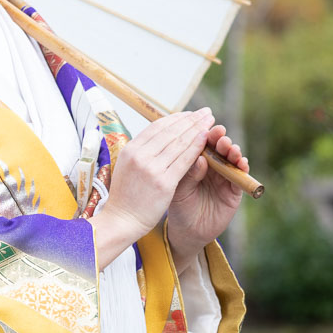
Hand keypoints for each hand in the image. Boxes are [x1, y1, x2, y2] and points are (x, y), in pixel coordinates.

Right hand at [91, 109, 214, 268]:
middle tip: (207, 112)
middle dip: (190, 120)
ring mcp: (150, 168)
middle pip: (169, 131)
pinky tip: (206, 139)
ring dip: (197, 129)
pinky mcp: (163, 182)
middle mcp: (139, 155)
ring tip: (211, 122)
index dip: (176, 119)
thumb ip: (142, 154)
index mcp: (129, 150)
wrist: (121, 220)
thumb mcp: (128, 168)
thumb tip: (157, 140)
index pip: (156, 127)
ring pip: (179, 143)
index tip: (190, 115)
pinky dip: (196, 147)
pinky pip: (184, 160)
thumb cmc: (126, 197)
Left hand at [166, 123, 247, 267]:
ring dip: (232, 151)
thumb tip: (199, 157)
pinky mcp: (234, 190)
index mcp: (193, 160)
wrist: (186, 229)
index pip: (198, 142)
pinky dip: (242, 168)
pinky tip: (241, 163)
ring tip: (229, 147)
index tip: (201, 123)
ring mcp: (223, 177)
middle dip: (219, 138)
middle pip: (217, 146)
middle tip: (218, 132)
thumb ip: (187, 174)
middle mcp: (211, 165)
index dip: (200, 132)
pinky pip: (240, 177)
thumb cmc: (178, 205)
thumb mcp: (177, 188)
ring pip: (231, 158)